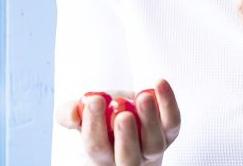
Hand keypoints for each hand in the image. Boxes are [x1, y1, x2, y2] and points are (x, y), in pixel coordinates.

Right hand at [55, 79, 180, 165]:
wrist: (125, 108)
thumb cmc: (101, 115)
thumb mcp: (81, 112)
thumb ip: (70, 113)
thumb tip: (73, 112)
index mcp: (101, 156)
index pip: (96, 147)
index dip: (94, 125)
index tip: (95, 100)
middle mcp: (128, 159)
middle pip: (128, 159)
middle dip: (126, 138)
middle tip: (122, 114)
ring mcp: (152, 149)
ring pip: (154, 144)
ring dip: (150, 121)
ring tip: (143, 98)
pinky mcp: (169, 133)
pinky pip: (172, 123)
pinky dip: (169, 104)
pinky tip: (160, 84)